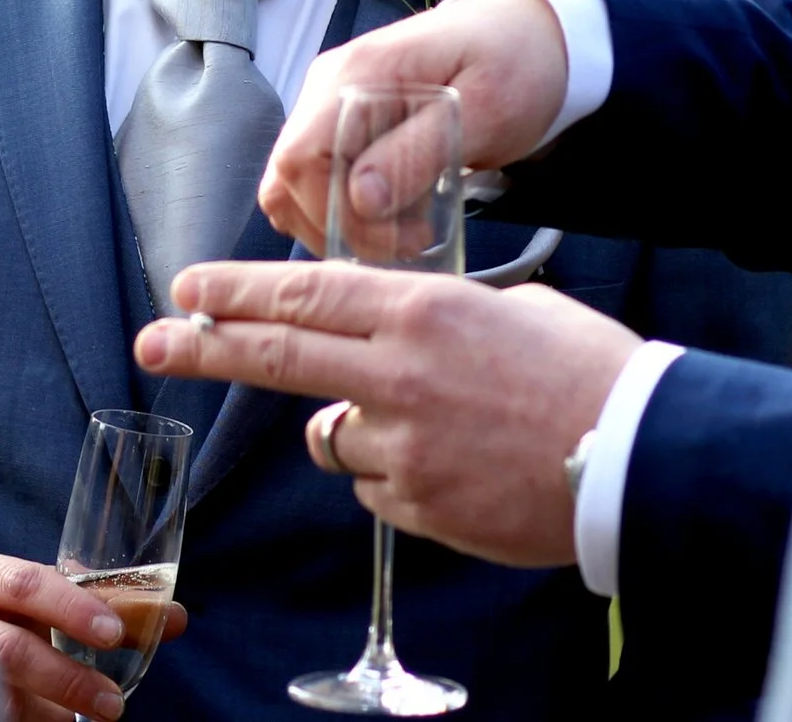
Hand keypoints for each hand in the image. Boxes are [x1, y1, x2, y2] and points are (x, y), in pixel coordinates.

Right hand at [0, 551, 188, 721]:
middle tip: (113, 703)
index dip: (70, 607)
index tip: (113, 633)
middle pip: (10, 650)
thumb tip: (172, 616)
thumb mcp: (40, 595)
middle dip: (67, 678)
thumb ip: (99, 599)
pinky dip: (32, 720)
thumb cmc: (2, 607)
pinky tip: (58, 721)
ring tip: (98, 716)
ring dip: (53, 710)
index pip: (23, 584)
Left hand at [134, 261, 640, 567]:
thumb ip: (436, 318)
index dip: (237, 291)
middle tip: (152, 341)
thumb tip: (395, 332)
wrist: (639, 457)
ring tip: (438, 424)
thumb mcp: (512, 310)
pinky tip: (462, 466)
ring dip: (355, 428)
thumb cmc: (589, 372)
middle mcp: (397, 372)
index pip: (304, 293)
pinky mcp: (416, 504)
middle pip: (276, 355)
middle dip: (205, 345)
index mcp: (422, 309)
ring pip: (333, 435)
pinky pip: (378, 486)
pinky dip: (401, 477)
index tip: (189, 287)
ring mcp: (402, 446)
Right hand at [262, 0, 568, 253]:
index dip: (337, 213)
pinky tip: (392, 218)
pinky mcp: (341, 122)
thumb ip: (420, 151)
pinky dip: (342, 211)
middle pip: (288, 175)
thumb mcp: (486, 110)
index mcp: (361, 72)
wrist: (527, 33)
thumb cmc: (513, 63)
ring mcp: (329, 102)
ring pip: (292, 183)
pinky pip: (316, 178)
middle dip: (339, 226)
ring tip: (401, 235)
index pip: (303, 157)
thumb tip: (361, 200)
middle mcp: (329, 84)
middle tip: (409, 244)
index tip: (401, 239)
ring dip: (336, 224)